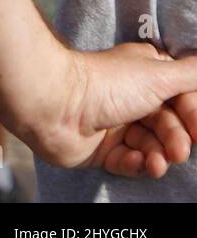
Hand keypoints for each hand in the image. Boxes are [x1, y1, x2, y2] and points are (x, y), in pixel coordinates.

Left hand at [30, 43, 196, 176]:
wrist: (55, 103)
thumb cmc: (106, 84)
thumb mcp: (158, 74)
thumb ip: (191, 75)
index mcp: (145, 76)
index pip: (182, 100)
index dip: (193, 116)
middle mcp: (131, 98)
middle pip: (168, 126)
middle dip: (176, 141)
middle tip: (178, 152)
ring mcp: (114, 125)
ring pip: (150, 147)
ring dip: (158, 156)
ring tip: (157, 162)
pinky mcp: (99, 149)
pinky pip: (127, 162)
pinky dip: (134, 163)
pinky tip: (134, 160)